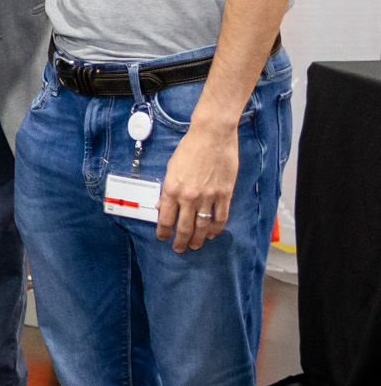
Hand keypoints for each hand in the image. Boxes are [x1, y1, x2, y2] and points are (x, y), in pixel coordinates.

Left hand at [157, 119, 238, 252]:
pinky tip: (211, 234)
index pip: (166, 219)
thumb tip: (162, 208)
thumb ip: (167, 190)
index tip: (162, 238)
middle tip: (179, 249)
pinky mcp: (224, 194)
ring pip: (202, 226)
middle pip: (184, 227)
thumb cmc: (189, 149)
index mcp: (172, 189)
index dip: (163, 232)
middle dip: (180, 241)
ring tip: (195, 245)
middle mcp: (189, 196)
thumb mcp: (171, 169)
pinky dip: (215, 229)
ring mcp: (208, 196)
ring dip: (197, 239)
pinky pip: (220, 217)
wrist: (212, 136)